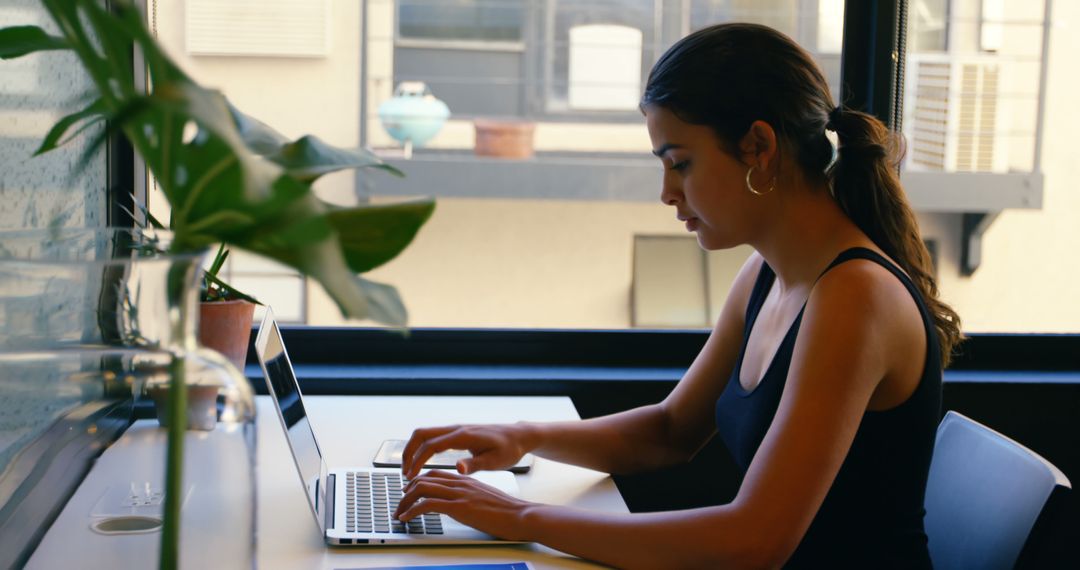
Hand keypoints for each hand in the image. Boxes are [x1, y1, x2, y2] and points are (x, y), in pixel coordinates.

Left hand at [394, 470, 533, 540]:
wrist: (520, 515)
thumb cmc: (507, 510)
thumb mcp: (485, 497)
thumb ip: (470, 496)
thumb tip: (460, 503)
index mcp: (466, 479)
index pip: (435, 475)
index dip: (418, 482)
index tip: (409, 493)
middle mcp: (460, 482)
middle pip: (424, 479)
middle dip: (406, 492)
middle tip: (399, 504)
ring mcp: (459, 493)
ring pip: (421, 489)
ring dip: (405, 501)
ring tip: (399, 513)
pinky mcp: (459, 507)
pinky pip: (427, 505)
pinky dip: (412, 511)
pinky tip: (407, 518)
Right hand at [401, 423, 531, 478]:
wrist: (518, 436)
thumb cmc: (509, 449)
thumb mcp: (495, 461)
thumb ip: (475, 464)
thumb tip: (458, 468)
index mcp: (463, 436)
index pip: (431, 445)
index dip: (417, 460)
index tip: (410, 476)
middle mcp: (456, 429)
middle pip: (421, 434)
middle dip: (408, 452)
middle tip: (405, 473)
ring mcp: (456, 429)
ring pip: (425, 434)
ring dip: (413, 449)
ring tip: (409, 469)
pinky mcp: (457, 433)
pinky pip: (433, 437)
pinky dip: (422, 448)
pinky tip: (422, 462)